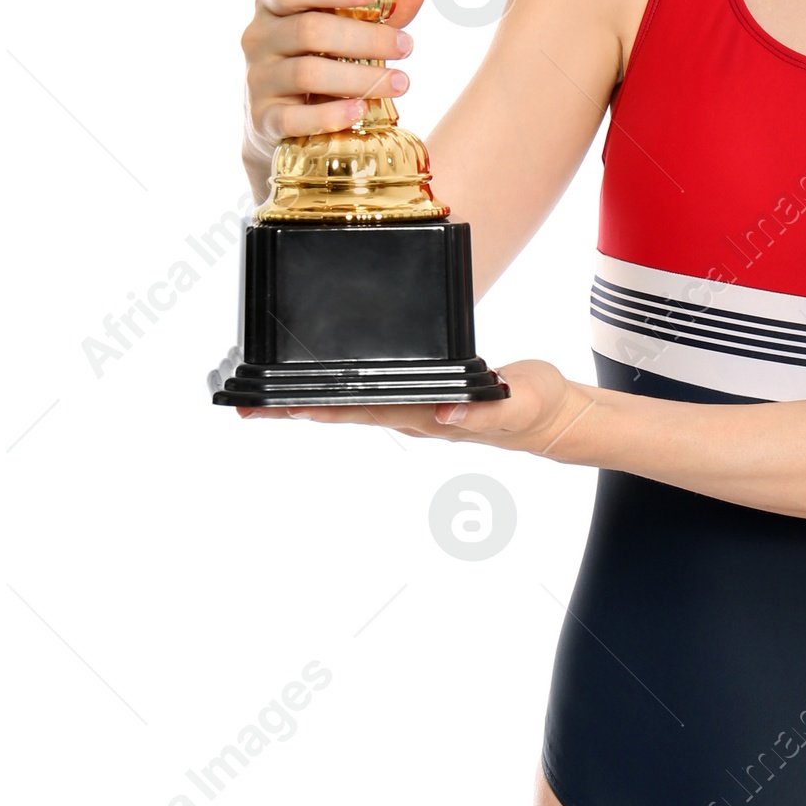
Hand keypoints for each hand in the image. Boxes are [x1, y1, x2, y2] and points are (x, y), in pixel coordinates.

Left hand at [237, 360, 594, 458]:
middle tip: (246, 407)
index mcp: (430, 417)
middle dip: (295, 410)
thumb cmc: (541, 408)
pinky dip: (341, 393)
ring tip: (267, 402)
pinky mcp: (426, 400)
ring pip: (353, 407)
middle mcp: (415, 418)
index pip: (364, 411)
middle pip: (345, 412)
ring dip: (310, 405)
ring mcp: (417, 413)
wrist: (560, 417)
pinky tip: (323, 387)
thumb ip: (487, 411)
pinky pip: (373, 397)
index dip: (321, 408)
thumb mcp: (522, 402)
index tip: (279, 407)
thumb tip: (444, 416)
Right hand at [241, 0, 427, 180]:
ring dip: (361, 78)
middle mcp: (258, 39)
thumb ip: (379, 11)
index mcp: (273, 6)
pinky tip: (362, 110)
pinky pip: (296, 118)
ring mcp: (258, 80)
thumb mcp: (344, 32)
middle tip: (406, 46)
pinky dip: (332, 115)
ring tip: (401, 82)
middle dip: (365, 38)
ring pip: (307, 73)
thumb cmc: (317, 62)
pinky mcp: (264, 120)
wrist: (278, 125)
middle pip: (309, 30)